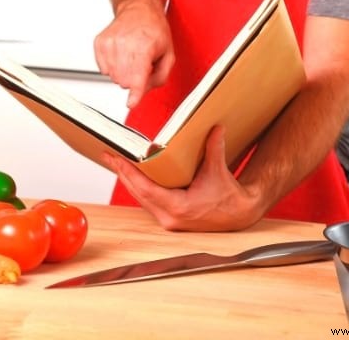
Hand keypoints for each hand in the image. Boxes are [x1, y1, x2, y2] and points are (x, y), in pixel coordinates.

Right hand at [94, 0, 174, 107]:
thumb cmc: (154, 30)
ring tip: (131, 56)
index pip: (138, 76)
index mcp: (144, 47)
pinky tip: (120, 54)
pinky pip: (103, 70)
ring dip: (123, 72)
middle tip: (140, 64)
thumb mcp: (169, 54)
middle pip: (125, 82)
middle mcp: (125, 45)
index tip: (131, 103)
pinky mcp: (100, 43)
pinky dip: (112, 66)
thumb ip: (160, 77)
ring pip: (113, 77)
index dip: (135, 93)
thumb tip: (143, 90)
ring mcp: (110, 44)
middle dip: (133, 79)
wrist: (138, 8)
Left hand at [102, 126, 266, 231]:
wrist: (240, 214)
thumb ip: (215, 148)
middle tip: (109, 156)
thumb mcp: (219, 171)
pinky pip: (148, 201)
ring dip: (128, 180)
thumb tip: (216, 128)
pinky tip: (131, 175)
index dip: (130, 173)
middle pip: (138, 193)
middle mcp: (170, 218)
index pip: (146, 189)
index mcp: (179, 208)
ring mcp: (168, 220)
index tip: (117, 159)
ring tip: (115, 162)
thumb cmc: (229, 196)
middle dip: (122, 173)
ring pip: (141, 198)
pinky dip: (138, 187)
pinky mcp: (169, 219)